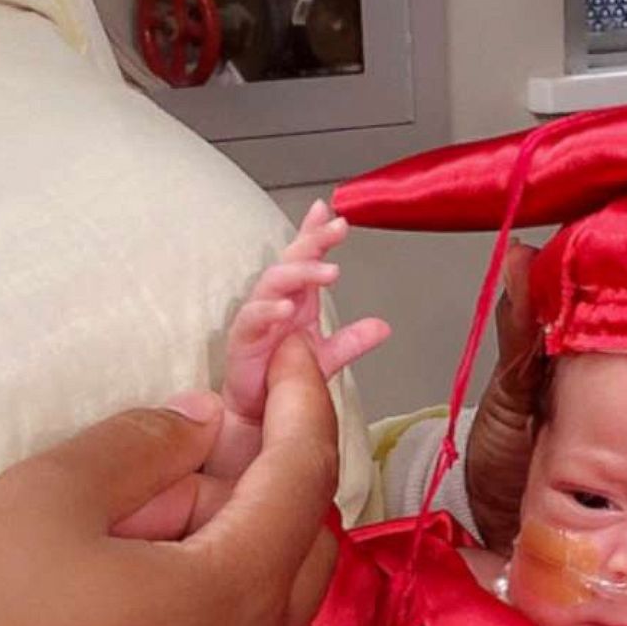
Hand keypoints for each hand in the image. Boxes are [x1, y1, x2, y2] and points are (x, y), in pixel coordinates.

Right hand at [209, 199, 389, 478]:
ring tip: (327, 271)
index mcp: (298, 299)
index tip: (332, 211)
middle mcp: (277, 302)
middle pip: (291, 261)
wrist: (257, 414)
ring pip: (274, 284)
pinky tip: (288, 308)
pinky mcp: (242, 341)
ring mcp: (259, 319)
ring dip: (299, 273)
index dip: (316, 234)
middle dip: (311, 242)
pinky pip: (254, 320)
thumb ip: (352, 341)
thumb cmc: (283, 376)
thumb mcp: (326, 357)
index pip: (306, 259)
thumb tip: (383, 326)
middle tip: (335, 229)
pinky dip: (271, 311)